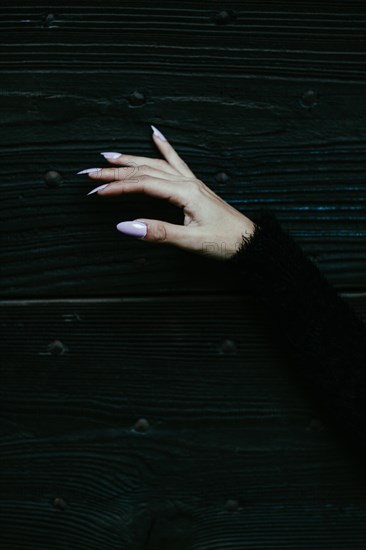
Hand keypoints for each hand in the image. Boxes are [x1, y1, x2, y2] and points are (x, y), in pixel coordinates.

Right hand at [80, 126, 254, 260]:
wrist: (251, 242)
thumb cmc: (226, 241)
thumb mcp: (192, 241)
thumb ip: (159, 232)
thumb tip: (127, 226)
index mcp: (185, 192)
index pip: (142, 184)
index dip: (117, 187)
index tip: (96, 191)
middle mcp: (187, 182)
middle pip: (144, 170)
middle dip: (115, 171)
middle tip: (90, 172)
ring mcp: (191, 182)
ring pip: (155, 164)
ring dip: (131, 159)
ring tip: (109, 155)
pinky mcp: (194, 187)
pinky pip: (175, 161)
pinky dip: (164, 148)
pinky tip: (155, 135)